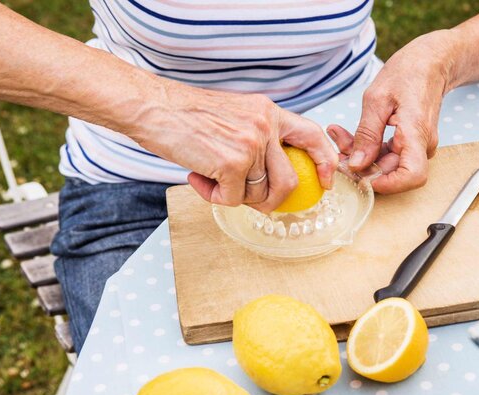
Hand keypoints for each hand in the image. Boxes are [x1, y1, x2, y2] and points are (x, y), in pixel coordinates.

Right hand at [133, 80, 337, 212]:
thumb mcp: (235, 115)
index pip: (311, 135)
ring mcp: (250, 144)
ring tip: (212, 180)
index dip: (324, 161)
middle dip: (273, 201)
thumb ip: (258, 137)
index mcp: (269, 112)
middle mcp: (265, 125)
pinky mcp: (231, 163)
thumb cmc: (187, 115)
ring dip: (235, 197)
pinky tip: (198, 178)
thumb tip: (273, 177)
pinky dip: (215, 197)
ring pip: (259, 194)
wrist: (152, 107)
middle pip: (289, 180)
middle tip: (253, 202)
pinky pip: (233, 199)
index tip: (326, 182)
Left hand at [329, 31, 452, 193]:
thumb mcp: (377, 99)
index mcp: (416, 133)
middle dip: (361, 165)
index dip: (389, 184)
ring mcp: (417, 145)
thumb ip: (366, 134)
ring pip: (387, 164)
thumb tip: (357, 165)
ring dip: (361, 156)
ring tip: (339, 136)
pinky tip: (350, 136)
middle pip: (392, 171)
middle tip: (337, 149)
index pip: (412, 176)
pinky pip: (388, 154)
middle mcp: (422, 144)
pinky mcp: (410, 143)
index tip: (365, 177)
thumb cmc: (408, 72)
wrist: (431, 62)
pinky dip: (368, 149)